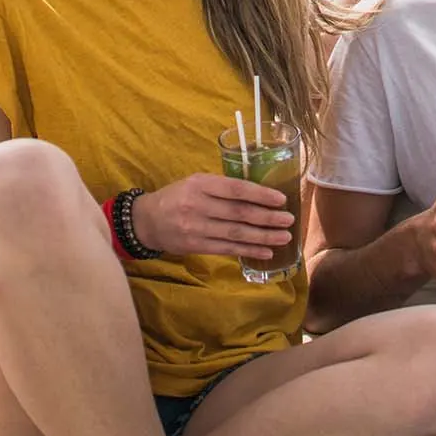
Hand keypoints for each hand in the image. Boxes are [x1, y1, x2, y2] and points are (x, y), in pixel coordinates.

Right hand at [130, 174, 293, 258]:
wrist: (146, 220)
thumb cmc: (177, 197)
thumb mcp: (195, 183)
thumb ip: (222, 187)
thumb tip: (260, 194)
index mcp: (200, 184)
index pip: (236, 189)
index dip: (261, 195)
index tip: (281, 200)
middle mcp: (197, 205)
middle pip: (239, 213)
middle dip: (268, 217)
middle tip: (289, 220)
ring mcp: (195, 228)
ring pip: (236, 233)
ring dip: (263, 237)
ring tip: (284, 237)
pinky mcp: (195, 246)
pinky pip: (227, 249)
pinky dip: (249, 251)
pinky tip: (266, 252)